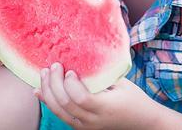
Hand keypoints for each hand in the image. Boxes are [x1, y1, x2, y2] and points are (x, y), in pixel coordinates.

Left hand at [33, 63, 154, 129]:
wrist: (142, 122)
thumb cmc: (134, 99)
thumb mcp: (122, 83)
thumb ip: (101, 75)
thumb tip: (80, 58)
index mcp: (106, 108)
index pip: (81, 99)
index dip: (70, 84)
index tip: (69, 70)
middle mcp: (93, 122)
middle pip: (66, 105)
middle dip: (54, 84)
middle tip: (53, 66)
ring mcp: (86, 127)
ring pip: (59, 112)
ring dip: (48, 92)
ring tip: (44, 74)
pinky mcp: (81, 128)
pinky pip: (61, 116)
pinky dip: (49, 102)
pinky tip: (39, 92)